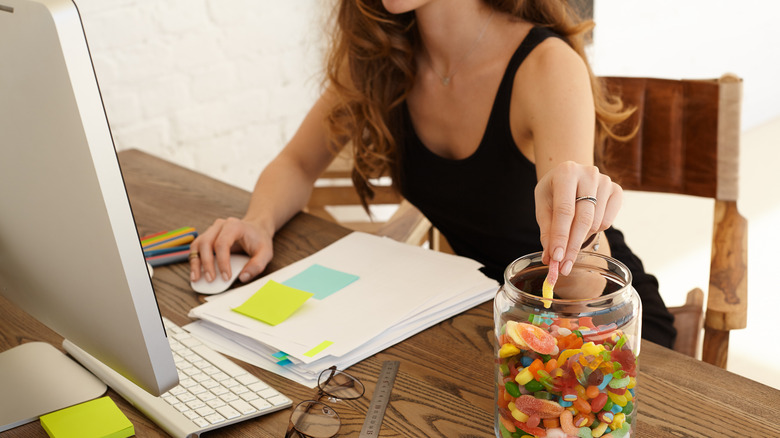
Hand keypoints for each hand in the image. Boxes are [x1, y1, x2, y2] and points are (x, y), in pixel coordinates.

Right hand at [189, 217, 272, 283]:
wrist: (256, 229)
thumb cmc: (259, 239)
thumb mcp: (266, 252)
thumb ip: (257, 265)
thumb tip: (243, 277)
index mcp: (234, 226)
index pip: (222, 243)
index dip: (222, 262)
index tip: (226, 277)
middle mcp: (220, 226)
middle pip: (206, 243)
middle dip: (207, 263)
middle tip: (210, 279)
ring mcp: (211, 230)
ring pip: (197, 245)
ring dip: (195, 262)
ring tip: (196, 278)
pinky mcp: (207, 237)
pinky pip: (196, 248)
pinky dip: (195, 260)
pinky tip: (196, 272)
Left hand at [535, 161, 621, 275]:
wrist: (570, 175)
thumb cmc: (554, 192)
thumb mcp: (544, 206)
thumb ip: (547, 231)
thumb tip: (550, 259)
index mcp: (566, 172)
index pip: (564, 211)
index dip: (560, 237)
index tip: (556, 259)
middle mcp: (588, 173)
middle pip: (583, 219)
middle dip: (572, 246)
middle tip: (564, 267)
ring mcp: (605, 181)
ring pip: (595, 223)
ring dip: (581, 237)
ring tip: (570, 235)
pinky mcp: (617, 190)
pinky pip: (607, 222)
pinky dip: (595, 230)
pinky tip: (585, 224)